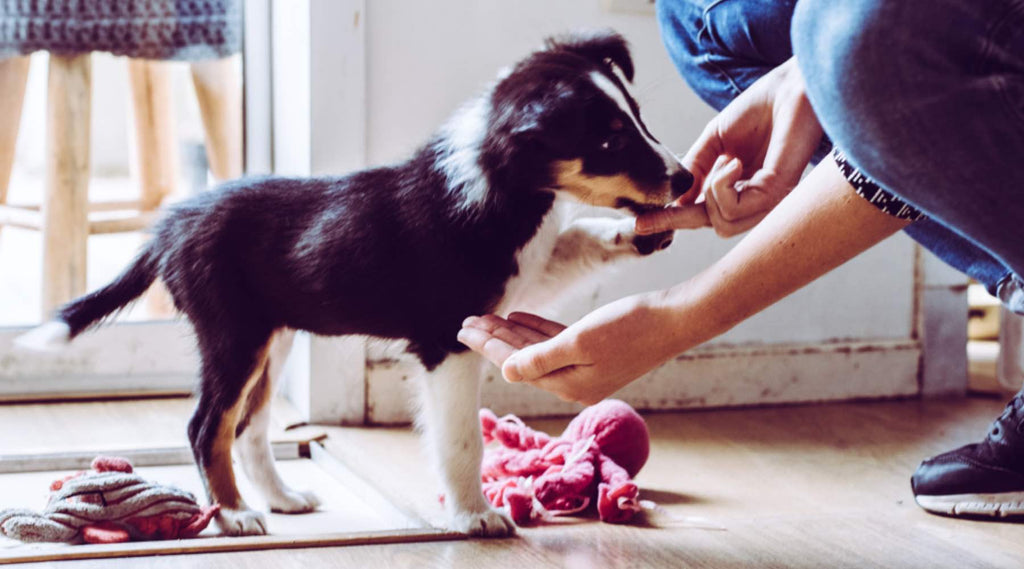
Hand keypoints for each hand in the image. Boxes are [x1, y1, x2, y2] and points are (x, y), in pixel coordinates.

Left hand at [457, 294, 674, 404]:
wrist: (676, 319)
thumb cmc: (631, 326)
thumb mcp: (580, 341)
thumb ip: (541, 357)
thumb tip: (505, 371)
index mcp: (569, 385)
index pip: (516, 364)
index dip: (487, 345)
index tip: (464, 329)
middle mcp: (575, 383)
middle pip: (523, 360)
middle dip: (493, 340)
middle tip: (466, 322)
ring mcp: (587, 369)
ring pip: (538, 350)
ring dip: (511, 334)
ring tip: (486, 318)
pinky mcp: (598, 352)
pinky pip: (557, 343)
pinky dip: (537, 330)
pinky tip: (518, 318)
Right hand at [637, 58, 822, 237]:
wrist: (790, 87)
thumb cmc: (761, 108)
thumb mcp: (715, 140)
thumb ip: (695, 168)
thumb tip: (674, 197)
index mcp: (744, 188)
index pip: (706, 213)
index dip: (671, 219)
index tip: (639, 223)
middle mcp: (759, 199)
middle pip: (714, 225)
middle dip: (683, 212)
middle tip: (672, 197)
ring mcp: (770, 199)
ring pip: (723, 222)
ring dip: (712, 191)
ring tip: (726, 160)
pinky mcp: (777, 193)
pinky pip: (735, 208)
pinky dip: (723, 185)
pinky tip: (733, 161)